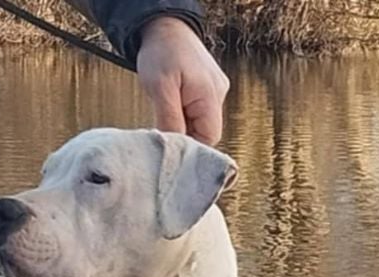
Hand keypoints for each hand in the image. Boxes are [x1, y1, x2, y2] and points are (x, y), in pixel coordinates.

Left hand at [136, 17, 228, 145]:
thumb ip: (170, 120)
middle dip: (184, 134)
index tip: (171, 142)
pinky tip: (172, 103)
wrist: (164, 26)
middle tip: (164, 123)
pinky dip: (184, 113)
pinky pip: (198, 111)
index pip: (209, 139)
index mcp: (210, 95)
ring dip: (182, 123)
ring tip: (167, 108)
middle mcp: (218, 94)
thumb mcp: (160, 88)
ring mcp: (215, 90)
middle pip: (205, 132)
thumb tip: (175, 148)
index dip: (191, 146)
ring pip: (200, 123)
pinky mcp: (208, 88)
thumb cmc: (162, 51)